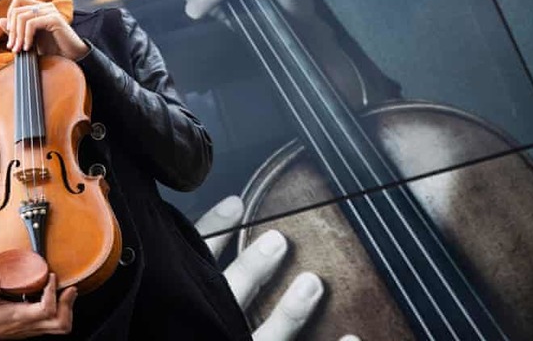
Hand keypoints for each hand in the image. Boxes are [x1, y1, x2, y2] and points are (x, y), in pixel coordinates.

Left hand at [0, 0, 88, 59]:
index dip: (9, 17)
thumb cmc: (52, 49)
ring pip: (22, 17)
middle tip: (13, 48)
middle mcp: (44, 6)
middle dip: (11, 31)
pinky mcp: (54, 19)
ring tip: (19, 50)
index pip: (17, 0)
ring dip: (18, 36)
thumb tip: (0, 20)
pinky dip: (26, 37)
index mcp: (38, 8)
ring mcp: (50, 11)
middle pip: (16, 10)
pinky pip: (32, 24)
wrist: (70, 58)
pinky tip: (29, 48)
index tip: (11, 37)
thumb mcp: (29, 40)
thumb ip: (16, 30)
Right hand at [0, 272, 77, 338]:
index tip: (52, 276)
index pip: (46, 309)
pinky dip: (64, 312)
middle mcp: (33, 324)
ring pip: (62, 326)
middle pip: (60, 322)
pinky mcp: (39, 328)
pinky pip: (59, 324)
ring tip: (69, 293)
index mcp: (22, 316)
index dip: (52, 293)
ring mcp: (38, 328)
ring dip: (69, 309)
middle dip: (68, 304)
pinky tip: (60, 298)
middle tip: (70, 288)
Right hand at [197, 196, 359, 340]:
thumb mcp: (179, 298)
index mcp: (192, 304)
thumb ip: (197, 260)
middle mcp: (214, 324)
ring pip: (267, 336)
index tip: (236, 204)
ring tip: (312, 284)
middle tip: (277, 241)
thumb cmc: (200, 319)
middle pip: (230, 296)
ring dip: (290, 311)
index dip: (215, 232)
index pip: (197, 263)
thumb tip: (225, 208)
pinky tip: (354, 337)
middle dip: (252, 269)